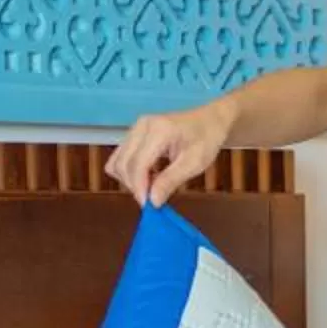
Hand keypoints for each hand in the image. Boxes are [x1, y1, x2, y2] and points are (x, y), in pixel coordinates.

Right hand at [105, 101, 235, 207]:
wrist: (209, 121)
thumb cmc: (206, 140)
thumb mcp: (194, 163)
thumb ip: (171, 181)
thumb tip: (152, 201)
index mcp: (159, 130)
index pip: (138, 164)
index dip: (140, 188)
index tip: (149, 206)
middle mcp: (142, 126)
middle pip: (123, 164)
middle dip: (135, 186)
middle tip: (153, 199)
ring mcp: (135, 128)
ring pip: (117, 162)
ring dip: (129, 180)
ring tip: (152, 186)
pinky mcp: (132, 134)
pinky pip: (120, 158)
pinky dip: (129, 172)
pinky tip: (147, 177)